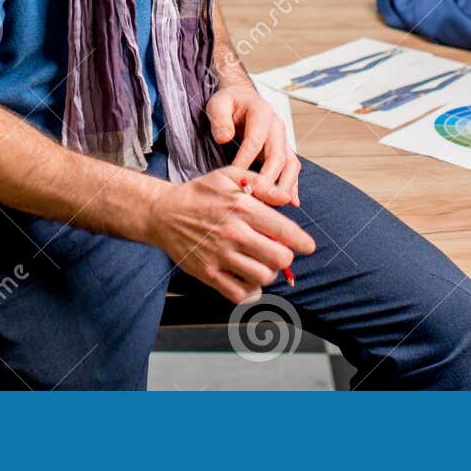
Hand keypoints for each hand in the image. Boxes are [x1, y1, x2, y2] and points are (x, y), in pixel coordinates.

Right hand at [144, 166, 316, 303]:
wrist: (163, 213)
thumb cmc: (200, 194)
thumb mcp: (228, 176)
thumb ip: (260, 184)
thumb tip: (285, 198)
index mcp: (242, 207)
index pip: (285, 231)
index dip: (302, 241)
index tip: (307, 246)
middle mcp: (233, 233)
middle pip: (279, 258)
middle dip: (284, 256)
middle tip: (278, 252)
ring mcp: (220, 255)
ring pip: (263, 277)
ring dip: (267, 272)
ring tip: (261, 263)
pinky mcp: (208, 273)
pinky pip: (240, 294)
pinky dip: (250, 290)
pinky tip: (248, 278)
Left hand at [204, 80, 300, 206]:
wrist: (242, 98)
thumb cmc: (229, 102)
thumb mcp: (219, 104)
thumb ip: (220, 120)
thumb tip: (224, 138)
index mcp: (262, 112)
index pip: (255, 141)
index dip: (245, 161)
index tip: (235, 179)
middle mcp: (277, 126)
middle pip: (277, 156)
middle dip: (268, 179)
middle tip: (255, 196)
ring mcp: (283, 139)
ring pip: (290, 164)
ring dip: (284, 185)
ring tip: (274, 204)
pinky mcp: (284, 150)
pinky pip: (292, 168)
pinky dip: (293, 185)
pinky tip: (290, 202)